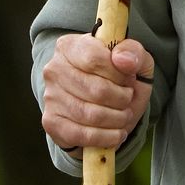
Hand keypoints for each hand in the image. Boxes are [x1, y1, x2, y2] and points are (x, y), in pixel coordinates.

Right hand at [41, 33, 154, 150]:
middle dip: (122, 99)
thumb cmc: (119, 76)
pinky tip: (116, 133)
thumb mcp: (134, 59)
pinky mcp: (51, 122)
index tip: (129, 78)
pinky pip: (81, 135)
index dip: (119, 73)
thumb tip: (123, 60)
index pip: (95, 59)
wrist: (106, 103)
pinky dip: (106, 137)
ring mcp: (50, 96)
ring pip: (90, 114)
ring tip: (124, 115)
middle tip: (128, 99)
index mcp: (70, 46)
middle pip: (96, 89)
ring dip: (117, 119)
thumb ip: (133, 52)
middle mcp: (54, 69)